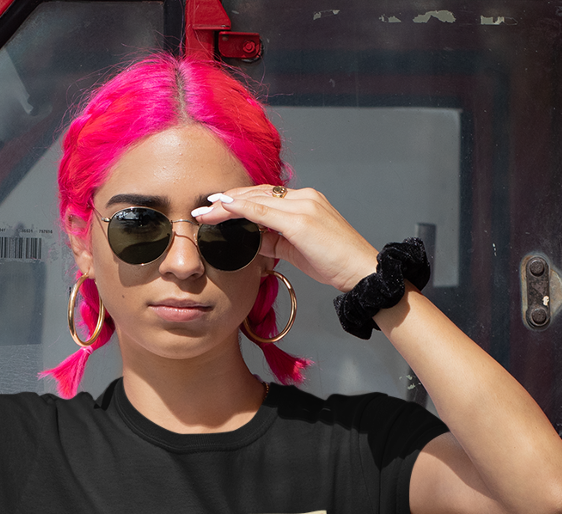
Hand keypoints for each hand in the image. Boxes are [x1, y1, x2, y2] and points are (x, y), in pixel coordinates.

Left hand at [192, 185, 378, 291]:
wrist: (360, 270)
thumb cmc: (333, 263)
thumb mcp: (297, 251)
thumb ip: (274, 242)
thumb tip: (250, 241)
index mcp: (304, 202)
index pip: (264, 197)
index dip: (238, 201)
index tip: (216, 207)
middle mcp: (303, 197)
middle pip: (257, 194)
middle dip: (227, 201)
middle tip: (201, 208)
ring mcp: (303, 205)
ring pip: (257, 199)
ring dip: (228, 204)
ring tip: (205, 211)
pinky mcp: (301, 219)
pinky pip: (265, 210)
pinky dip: (243, 208)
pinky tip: (225, 207)